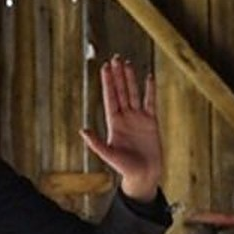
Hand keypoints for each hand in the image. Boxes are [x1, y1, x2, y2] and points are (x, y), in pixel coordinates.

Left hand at [80, 55, 161, 201]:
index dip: (108, 83)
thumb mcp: (108, 155)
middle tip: (115, 58)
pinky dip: (150, 89)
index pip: (110, 98)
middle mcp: (125, 117)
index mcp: (113, 123)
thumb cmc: (124, 168)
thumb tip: (83, 130)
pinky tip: (148, 77)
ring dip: (130, 79)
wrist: (143, 175)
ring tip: (127, 63)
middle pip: (121, 91)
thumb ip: (96, 143)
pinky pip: (150, 101)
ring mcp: (138, 118)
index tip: (105, 68)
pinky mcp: (151, 121)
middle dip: (117, 75)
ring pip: (133, 93)